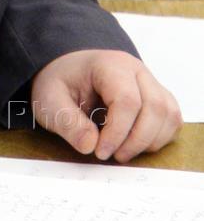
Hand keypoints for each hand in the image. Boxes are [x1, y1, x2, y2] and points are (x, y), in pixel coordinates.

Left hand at [30, 48, 181, 162]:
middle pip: (154, 107)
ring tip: (122, 150)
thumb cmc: (59, 83)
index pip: (127, 100)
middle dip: (136, 140)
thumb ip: (66, 122)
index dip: (118, 132)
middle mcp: (135, 70)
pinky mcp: (157, 97)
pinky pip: (171, 119)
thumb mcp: (49, 100)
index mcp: (109, 65)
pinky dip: (158, 137)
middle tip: (113, 155)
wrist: (66, 72)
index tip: (100, 152)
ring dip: (149, 141)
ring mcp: (149, 82)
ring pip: (168, 114)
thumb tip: (90, 146)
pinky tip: (134, 143)